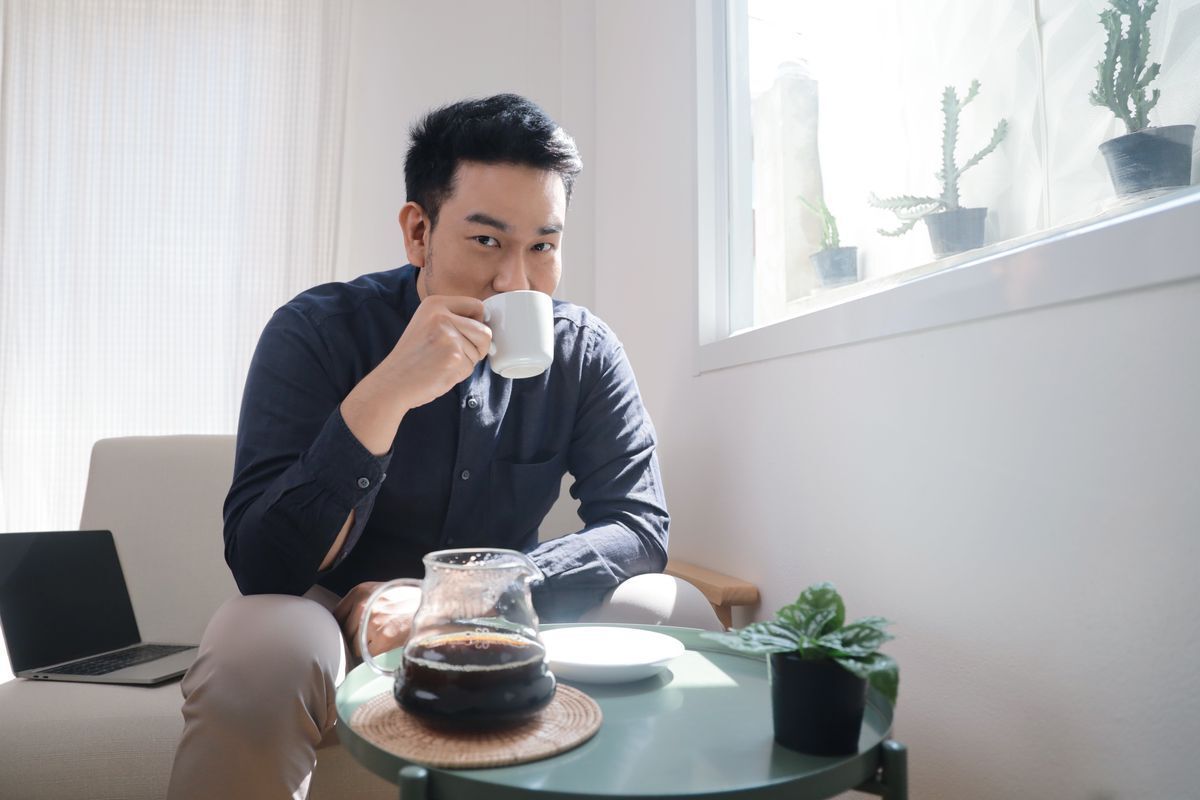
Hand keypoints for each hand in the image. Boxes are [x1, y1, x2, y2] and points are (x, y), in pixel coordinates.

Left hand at [333, 581, 421, 659]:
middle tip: (369, 637)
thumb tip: (343, 620)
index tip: (348, 631)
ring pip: (353, 644)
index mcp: (360, 591)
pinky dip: (374, 653)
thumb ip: (361, 601)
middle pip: (344, 632)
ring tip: (379, 640)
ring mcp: (371, 622)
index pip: (336, 615)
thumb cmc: (407, 599)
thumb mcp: (381, 591)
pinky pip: (366, 653)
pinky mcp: (382, 638)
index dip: (342, 625)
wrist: (432, 606)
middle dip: (353, 637)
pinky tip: (385, 646)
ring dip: (363, 646)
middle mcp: (362, 605)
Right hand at [341, 295, 489, 454]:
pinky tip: (440, 373)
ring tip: (441, 364)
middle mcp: (441, 315)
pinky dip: (459, 374)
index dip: (478, 323)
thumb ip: (453, 319)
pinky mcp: (453, 356)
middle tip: (454, 356)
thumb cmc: (413, 358)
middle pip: (485, 331)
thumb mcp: (428, 325)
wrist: (392, 382)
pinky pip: (471, 367)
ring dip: (466, 363)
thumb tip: (489, 325)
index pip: (477, 306)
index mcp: (435, 303)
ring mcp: (448, 335)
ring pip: (480, 351)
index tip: (465, 336)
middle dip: (477, 348)